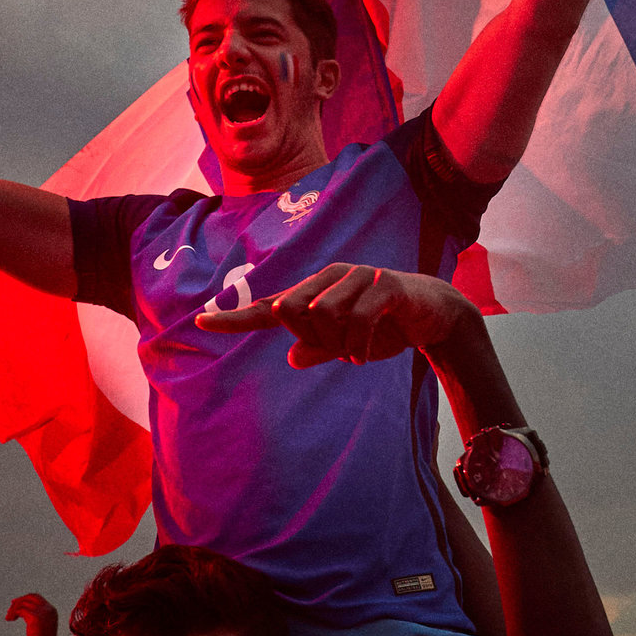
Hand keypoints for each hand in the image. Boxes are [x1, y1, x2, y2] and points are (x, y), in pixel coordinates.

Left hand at [5, 594, 60, 635]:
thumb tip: (22, 610)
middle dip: (18, 602)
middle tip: (9, 610)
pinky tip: (10, 620)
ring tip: (9, 618)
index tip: (14, 603)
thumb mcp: (42, 626)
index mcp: (51, 610)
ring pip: (23, 603)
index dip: (24, 598)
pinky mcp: (35, 618)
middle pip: (29, 597)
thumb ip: (36, 617)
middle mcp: (48, 609)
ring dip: (13, 609)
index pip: (36, 597)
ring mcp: (42, 613)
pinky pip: (20, 610)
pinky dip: (13, 613)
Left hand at [195, 263, 477, 366]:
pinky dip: (361, 346)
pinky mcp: (385, 286)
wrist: (436, 314)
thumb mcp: (348, 344)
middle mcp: (331, 278)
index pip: (269, 307)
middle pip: (291, 310)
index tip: (200, 324)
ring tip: (359, 351)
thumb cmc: (386, 325)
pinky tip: (369, 355)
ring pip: (323, 316)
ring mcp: (358, 278)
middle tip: (339, 349)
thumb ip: (320, 349)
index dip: (235, 318)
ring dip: (341, 345)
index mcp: (316, 291)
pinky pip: (358, 320)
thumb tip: (292, 357)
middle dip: (311, 338)